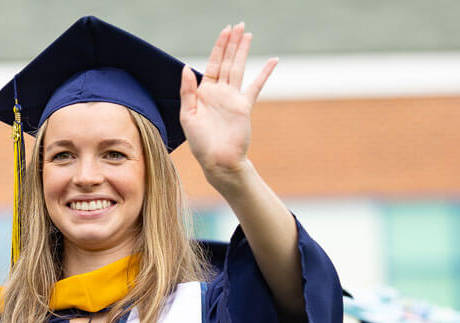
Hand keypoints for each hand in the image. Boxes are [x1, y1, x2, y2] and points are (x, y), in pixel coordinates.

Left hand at [179, 23, 277, 184]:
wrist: (218, 161)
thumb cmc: (200, 143)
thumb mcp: (188, 116)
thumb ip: (188, 91)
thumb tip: (186, 67)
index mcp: (204, 93)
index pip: (212, 64)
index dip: (218, 47)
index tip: (225, 32)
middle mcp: (219, 93)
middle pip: (226, 61)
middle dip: (232, 43)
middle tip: (239, 26)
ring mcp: (233, 98)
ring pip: (239, 68)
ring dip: (243, 51)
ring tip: (248, 34)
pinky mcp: (245, 106)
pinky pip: (256, 86)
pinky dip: (264, 73)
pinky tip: (272, 61)